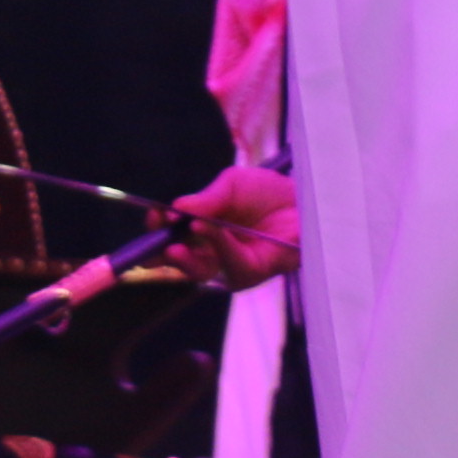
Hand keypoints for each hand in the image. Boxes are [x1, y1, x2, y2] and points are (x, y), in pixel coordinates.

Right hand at [168, 158, 301, 286]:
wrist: (302, 198)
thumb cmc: (266, 192)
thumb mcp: (232, 185)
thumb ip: (206, 198)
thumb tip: (177, 208)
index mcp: (199, 229)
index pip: (169, 235)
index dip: (158, 229)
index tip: (155, 216)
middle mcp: (209, 250)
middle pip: (176, 261)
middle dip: (161, 253)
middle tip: (158, 239)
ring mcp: (228, 264)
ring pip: (199, 269)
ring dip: (188, 254)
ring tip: (182, 235)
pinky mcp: (249, 273)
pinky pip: (230, 264)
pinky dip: (220, 247)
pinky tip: (213, 231)